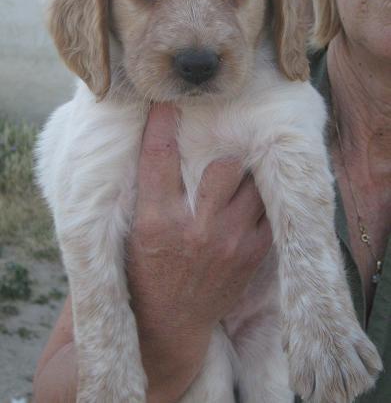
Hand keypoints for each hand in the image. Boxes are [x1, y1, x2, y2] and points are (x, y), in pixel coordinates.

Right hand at [33, 103, 271, 402]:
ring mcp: (229, 243)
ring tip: (240, 181)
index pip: (159, 159)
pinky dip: (261, 203)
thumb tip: (158, 142)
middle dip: (224, 157)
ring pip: (255, 185)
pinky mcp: (252, 255)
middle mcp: (195, 229)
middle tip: (221, 159)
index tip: (165, 101)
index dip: (162, 124)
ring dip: (248, 178)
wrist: (170, 324)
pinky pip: (269, 211)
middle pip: (226, 166)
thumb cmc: (146, 271)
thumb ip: (148, 191)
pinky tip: (249, 206)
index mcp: (156, 221)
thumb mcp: (134, 231)